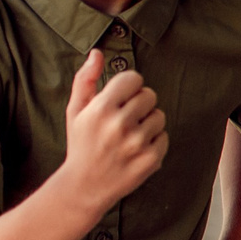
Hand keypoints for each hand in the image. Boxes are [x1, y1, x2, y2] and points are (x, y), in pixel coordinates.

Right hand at [60, 49, 166, 213]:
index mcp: (101, 108)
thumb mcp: (75, 111)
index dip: (129, 86)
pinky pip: (164, 137)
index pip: (133, 79)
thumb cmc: (81, 144)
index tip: (122, 97)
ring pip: (159, 116)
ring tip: (130, 135)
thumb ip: (85, 79)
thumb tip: (97, 53)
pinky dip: (154, 141)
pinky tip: (136, 150)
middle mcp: (120, 124)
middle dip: (139, 104)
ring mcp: (137, 143)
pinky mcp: (150, 159)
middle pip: (149, 95)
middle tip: (126, 118)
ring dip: (148, 122)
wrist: (85, 186)